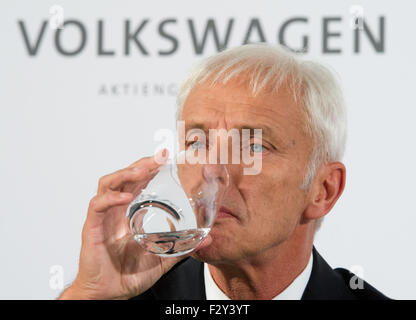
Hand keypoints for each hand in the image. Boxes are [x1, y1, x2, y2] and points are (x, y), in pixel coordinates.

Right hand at [59, 149, 210, 299]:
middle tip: (161, 157)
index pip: (140, 184)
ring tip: (143, 169)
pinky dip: (111, 198)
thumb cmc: (127, 275)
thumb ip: (180, 249)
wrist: (107, 294)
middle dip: (143, 164)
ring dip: (126, 173)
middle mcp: (116, 212)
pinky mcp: (92, 228)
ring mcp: (103, 218)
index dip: (152, 170)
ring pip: (109, 184)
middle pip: (126, 178)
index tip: (168, 159)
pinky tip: (125, 198)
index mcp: (130, 215)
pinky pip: (97, 206)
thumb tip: (205, 240)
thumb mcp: (161, 259)